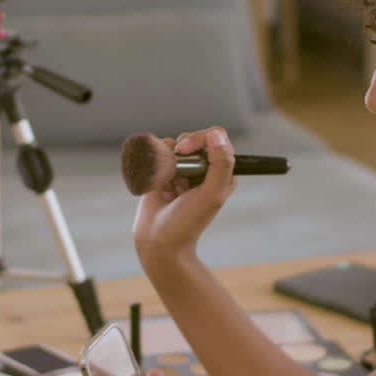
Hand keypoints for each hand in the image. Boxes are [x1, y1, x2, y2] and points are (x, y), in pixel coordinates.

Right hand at [132, 127, 236, 262]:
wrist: (158, 241)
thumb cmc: (187, 223)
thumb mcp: (212, 194)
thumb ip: (220, 164)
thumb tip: (216, 134)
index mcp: (222, 171)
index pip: (215, 136)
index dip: (199, 139)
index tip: (184, 150)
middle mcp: (203, 168)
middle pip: (192, 138)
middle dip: (179, 153)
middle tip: (174, 174)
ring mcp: (182, 170)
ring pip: (172, 145)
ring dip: (165, 163)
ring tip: (168, 187)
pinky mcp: (163, 174)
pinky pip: (156, 156)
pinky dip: (153, 168)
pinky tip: (157, 187)